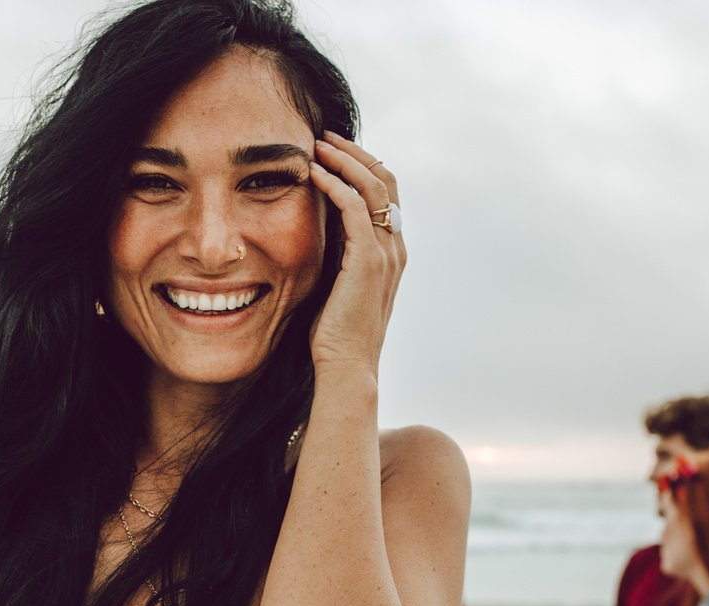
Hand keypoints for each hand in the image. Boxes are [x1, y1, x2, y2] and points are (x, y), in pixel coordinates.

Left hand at [306, 131, 405, 372]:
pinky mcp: (368, 260)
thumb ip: (338, 255)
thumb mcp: (338, 284)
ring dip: (344, 160)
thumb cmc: (335, 333)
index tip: (332, 151)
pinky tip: (312, 173)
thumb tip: (317, 231)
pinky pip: (355, 208)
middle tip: (325, 137)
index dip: (362, 166)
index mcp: (392, 252)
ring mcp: (386, 253)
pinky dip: (335, 183)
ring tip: (316, 144)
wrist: (346, 366)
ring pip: (373, 187)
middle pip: (386, 180)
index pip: (387, 193)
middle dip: (355, 153)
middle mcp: (396, 247)